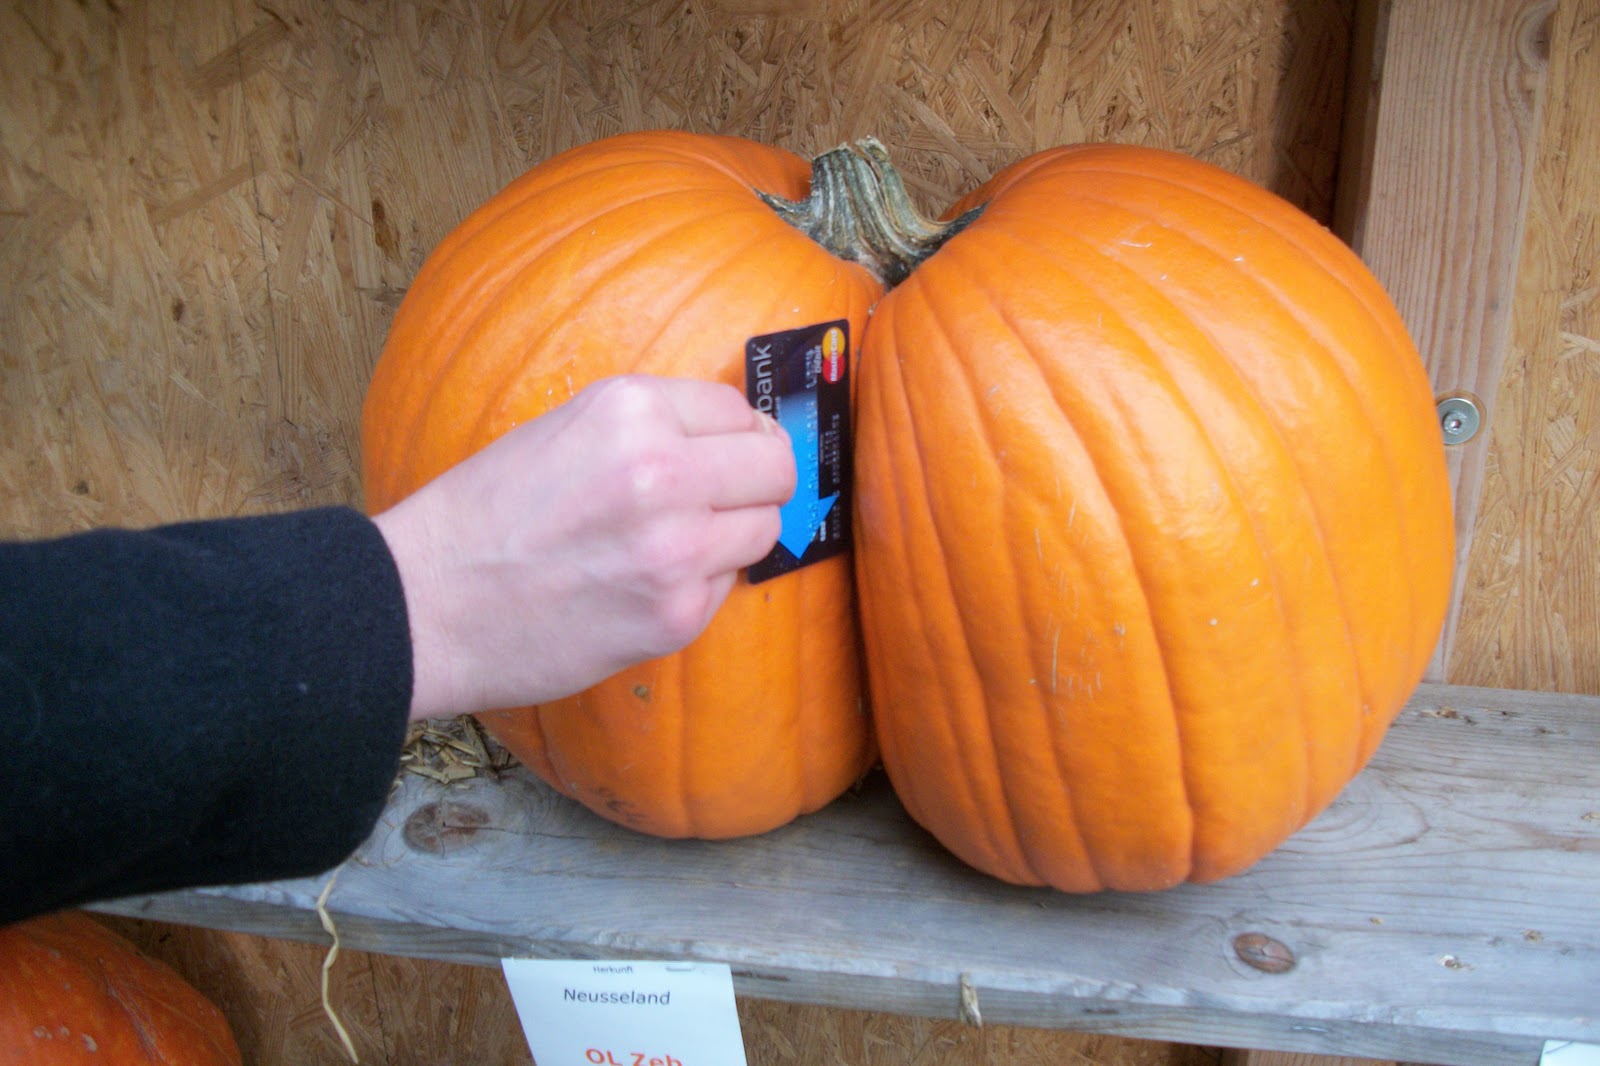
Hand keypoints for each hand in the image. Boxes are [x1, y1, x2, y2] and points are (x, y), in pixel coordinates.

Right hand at [372, 375, 795, 719]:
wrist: (426, 605)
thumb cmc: (485, 514)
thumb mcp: (566, 428)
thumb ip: (651, 425)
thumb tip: (737, 435)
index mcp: (632, 410)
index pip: (740, 411)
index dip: (735, 435)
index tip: (728, 452)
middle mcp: (664, 471)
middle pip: (777, 468)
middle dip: (757, 481)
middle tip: (725, 496)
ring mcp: (676, 549)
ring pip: (763, 530)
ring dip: (730, 536)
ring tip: (670, 544)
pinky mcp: (676, 616)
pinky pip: (724, 587)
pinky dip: (695, 586)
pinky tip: (641, 585)